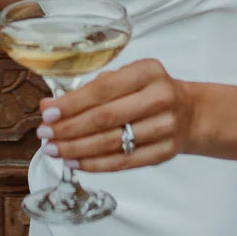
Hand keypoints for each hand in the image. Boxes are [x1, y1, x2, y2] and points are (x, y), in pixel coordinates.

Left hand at [36, 59, 195, 171]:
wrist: (191, 113)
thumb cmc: (149, 91)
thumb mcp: (129, 77)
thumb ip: (93, 88)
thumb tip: (51, 106)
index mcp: (148, 71)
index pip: (104, 89)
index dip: (72, 103)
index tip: (47, 112)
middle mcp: (160, 97)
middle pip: (105, 118)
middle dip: (69, 128)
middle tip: (45, 134)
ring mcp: (165, 127)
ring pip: (112, 143)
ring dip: (76, 149)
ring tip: (53, 149)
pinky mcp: (165, 152)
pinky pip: (123, 162)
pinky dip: (95, 164)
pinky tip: (74, 162)